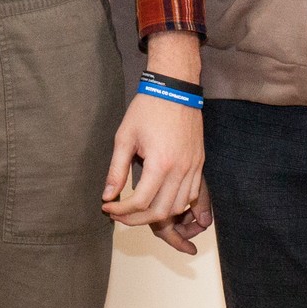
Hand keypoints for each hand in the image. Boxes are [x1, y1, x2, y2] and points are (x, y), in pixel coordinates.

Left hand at [101, 31, 205, 251]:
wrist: (175, 88)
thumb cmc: (148, 108)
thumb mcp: (125, 137)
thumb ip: (116, 169)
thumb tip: (107, 196)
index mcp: (160, 163)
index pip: (141, 202)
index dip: (121, 210)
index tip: (108, 207)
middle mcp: (180, 169)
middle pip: (161, 212)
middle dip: (136, 219)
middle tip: (119, 215)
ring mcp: (193, 167)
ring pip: (178, 207)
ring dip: (157, 215)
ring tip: (137, 210)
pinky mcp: (199, 163)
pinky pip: (191, 194)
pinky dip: (176, 204)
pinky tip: (160, 199)